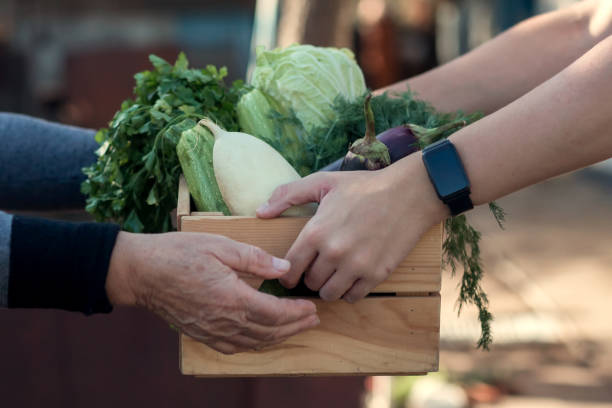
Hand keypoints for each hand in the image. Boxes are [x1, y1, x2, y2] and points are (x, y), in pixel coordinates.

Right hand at [106, 232, 318, 353]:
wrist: (141, 272)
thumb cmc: (179, 253)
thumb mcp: (221, 246)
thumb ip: (255, 258)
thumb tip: (283, 267)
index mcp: (232, 298)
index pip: (275, 313)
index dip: (297, 312)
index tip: (312, 307)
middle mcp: (224, 321)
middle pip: (269, 332)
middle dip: (295, 327)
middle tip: (313, 319)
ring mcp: (212, 331)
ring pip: (254, 343)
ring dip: (279, 338)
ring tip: (296, 329)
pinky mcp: (201, 334)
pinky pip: (235, 347)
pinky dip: (255, 345)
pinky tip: (263, 338)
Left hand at [257, 154, 447, 302]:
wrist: (409, 194)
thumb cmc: (364, 187)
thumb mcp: (324, 182)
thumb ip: (288, 195)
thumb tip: (260, 212)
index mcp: (316, 232)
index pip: (289, 267)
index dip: (287, 273)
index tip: (292, 271)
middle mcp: (334, 252)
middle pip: (309, 283)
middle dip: (309, 277)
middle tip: (317, 268)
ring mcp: (356, 266)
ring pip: (329, 294)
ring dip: (328, 286)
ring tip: (333, 274)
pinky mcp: (377, 275)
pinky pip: (353, 297)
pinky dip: (349, 291)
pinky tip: (352, 277)